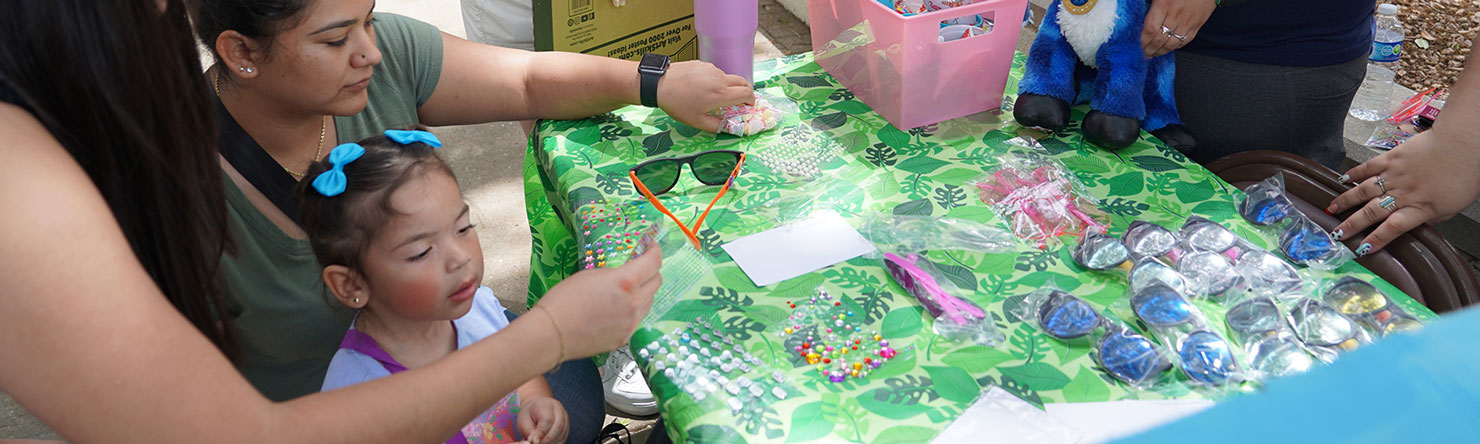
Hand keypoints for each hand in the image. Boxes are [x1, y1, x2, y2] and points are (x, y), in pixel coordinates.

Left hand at [516, 396, 568, 443]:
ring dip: (551, 442)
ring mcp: (565, 419)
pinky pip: (563, 439)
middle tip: (536, 443)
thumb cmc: (529, 414)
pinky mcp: (566, 428)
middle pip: (558, 426)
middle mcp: (559, 410)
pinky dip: (554, 443)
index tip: (534, 441)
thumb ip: (528, 430)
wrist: (537, 409)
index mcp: (546, 405)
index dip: (541, 433)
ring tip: (540, 443)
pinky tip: (546, 443)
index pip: (548, 419)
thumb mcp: (523, 420)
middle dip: (547, 439)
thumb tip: (534, 441)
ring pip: (562, 434)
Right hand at [535, 242, 661, 358]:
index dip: (655, 251)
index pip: (653, 262)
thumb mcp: (589, 275)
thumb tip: (624, 271)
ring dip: (644, 292)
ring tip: (629, 289)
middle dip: (652, 271)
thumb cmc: (563, 301)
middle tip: (641, 267)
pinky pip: (637, 320)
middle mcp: (634, 303)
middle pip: (657, 282)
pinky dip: (633, 311)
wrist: (552, 334)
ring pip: (649, 302)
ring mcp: (631, 323)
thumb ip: (613, 272)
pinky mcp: (625, 338)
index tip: (651, 247)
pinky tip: (619, 308)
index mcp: (625, 282)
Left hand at [657, 61, 753, 132]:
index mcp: (721, 94)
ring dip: (728, 86)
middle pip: (743, 82)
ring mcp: (712, 69)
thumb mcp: (696, 121)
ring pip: (728, 77)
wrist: (659, 84)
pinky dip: (716, 80)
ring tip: (714, 96)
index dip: (751, 100)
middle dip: (745, 92)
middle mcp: (720, 79)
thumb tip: (726, 127)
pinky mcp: (703, 63)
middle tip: (740, 101)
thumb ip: (715, 126)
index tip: (748, 106)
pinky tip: (702, 87)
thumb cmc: (677, 103)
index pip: (747, 93)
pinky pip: (715, 72)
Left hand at [1141, 0, 1216, 57]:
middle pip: (1159, 39)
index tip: (1137, 46)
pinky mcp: (1197, 24)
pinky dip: (1175, 47)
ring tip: (1153, 54)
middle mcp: (1176, 15)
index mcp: (1164, 4)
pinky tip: (1168, 48)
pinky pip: (1185, 41)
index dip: (1142, 41)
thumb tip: (1140, 15)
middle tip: (1143, 54)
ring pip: (1172, 43)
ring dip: (1160, 51)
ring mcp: (1188, 21)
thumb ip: (1150, 3)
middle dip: (1149, 50)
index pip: (1150, 29)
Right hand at [1327, 130, 1479, 253]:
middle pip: (1371, 212)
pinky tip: (1343, 180)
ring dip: (1346, 201)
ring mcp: (1395, 175)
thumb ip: (1432, 217)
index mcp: (1419, 208)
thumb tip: (1418, 224)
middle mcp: (1403, 194)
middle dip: (1351, 225)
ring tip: (1332, 209)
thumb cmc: (1464, 174)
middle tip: (1337, 233)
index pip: (1392, 228)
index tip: (1362, 248)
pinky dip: (1354, 174)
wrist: (1463, 144)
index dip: (1376, 239)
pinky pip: (1368, 167)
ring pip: (1364, 191)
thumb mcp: (1454, 206)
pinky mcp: (1392, 158)